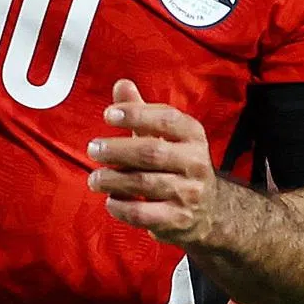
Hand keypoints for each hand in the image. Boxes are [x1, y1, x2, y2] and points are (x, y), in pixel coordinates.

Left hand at [87, 79, 219, 245]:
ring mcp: (188, 192)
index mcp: (192, 134)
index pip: (166, 119)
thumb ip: (141, 110)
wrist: (210, 209)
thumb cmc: (178, 163)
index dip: (136, 114)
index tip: (108, 114)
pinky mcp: (178, 219)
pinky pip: (144, 214)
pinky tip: (110, 200)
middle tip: (93, 148)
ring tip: (94, 178)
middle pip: (152, 152)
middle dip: (117, 149)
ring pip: (145, 183)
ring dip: (113, 180)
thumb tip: (121, 84)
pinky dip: (122, 207)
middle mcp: (194, 162)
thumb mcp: (166, 134)